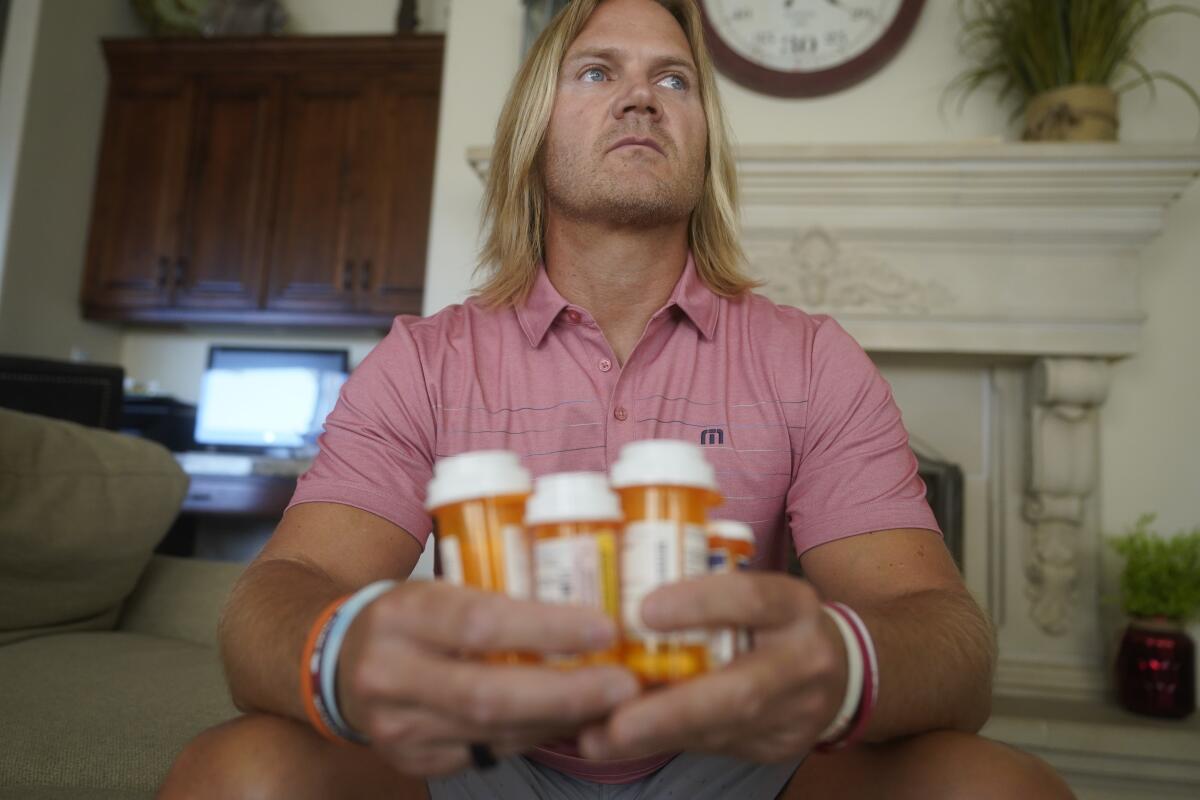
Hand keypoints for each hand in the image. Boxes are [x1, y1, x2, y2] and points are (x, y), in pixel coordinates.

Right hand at [336, 581, 639, 776]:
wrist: (333, 665)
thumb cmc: (407, 615)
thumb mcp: (437, 587)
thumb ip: (496, 597)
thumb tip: (587, 607)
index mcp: (402, 614)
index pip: (479, 623)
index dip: (546, 629)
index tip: (604, 627)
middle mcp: (392, 674)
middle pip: (488, 693)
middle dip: (565, 692)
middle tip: (624, 684)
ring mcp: (398, 727)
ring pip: (494, 731)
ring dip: (561, 718)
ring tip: (613, 704)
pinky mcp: (412, 760)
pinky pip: (490, 752)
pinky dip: (537, 736)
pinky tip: (571, 720)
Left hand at [577, 572, 847, 761]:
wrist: (842, 669)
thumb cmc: (772, 620)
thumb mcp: (755, 593)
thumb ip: (703, 595)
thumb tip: (617, 597)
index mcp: (792, 605)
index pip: (749, 599)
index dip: (698, 605)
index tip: (643, 611)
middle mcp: (803, 658)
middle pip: (740, 690)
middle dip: (672, 710)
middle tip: (616, 720)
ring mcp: (798, 710)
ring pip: (723, 729)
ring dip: (656, 735)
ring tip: (599, 737)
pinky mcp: (781, 744)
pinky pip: (718, 747)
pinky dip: (666, 743)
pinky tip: (623, 743)